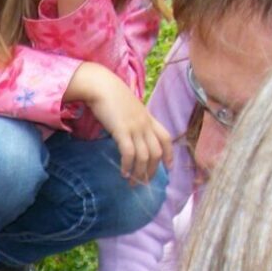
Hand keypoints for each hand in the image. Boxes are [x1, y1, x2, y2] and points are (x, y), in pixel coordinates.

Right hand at [65, 63, 172, 184]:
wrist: (102, 87)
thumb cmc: (112, 97)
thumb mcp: (129, 109)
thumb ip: (134, 121)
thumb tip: (131, 134)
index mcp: (149, 119)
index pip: (166, 138)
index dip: (169, 154)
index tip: (168, 168)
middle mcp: (145, 125)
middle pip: (156, 152)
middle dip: (151, 171)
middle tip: (144, 183)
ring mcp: (135, 128)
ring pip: (144, 156)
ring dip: (139, 173)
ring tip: (132, 183)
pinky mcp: (122, 131)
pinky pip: (129, 153)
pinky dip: (128, 166)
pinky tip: (123, 173)